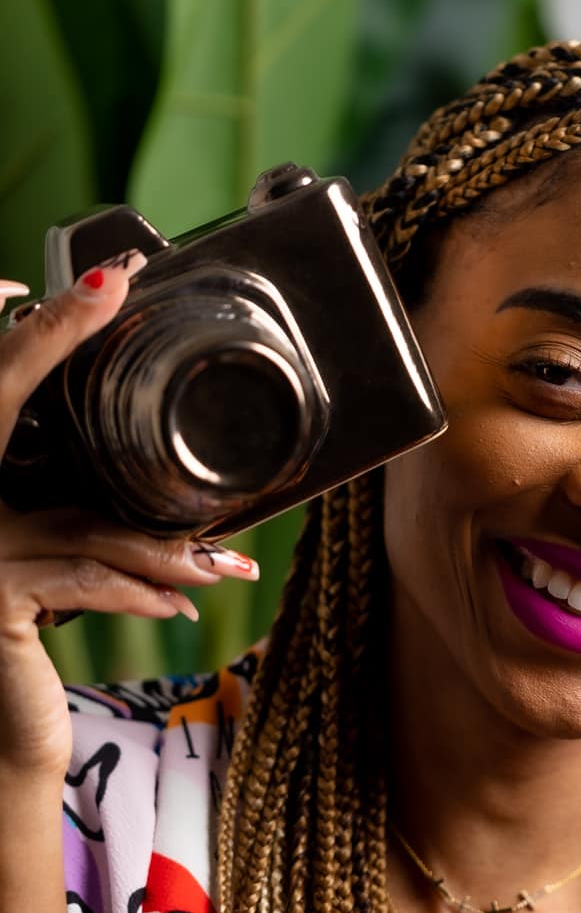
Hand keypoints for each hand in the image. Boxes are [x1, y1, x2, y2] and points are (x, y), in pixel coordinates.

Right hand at [0, 257, 259, 779]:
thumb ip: (77, 517)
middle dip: (93, 397)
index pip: (3, 381)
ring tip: (225, 563)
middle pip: (42, 443)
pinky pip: (86, 579)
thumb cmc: (25, 639)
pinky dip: (140, 589)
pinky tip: (181, 601)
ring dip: (166, 547)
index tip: (105, 273)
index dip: (46, 326)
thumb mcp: (46, 565)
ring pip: (88, 526)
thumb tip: (155, 498)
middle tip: (149, 355)